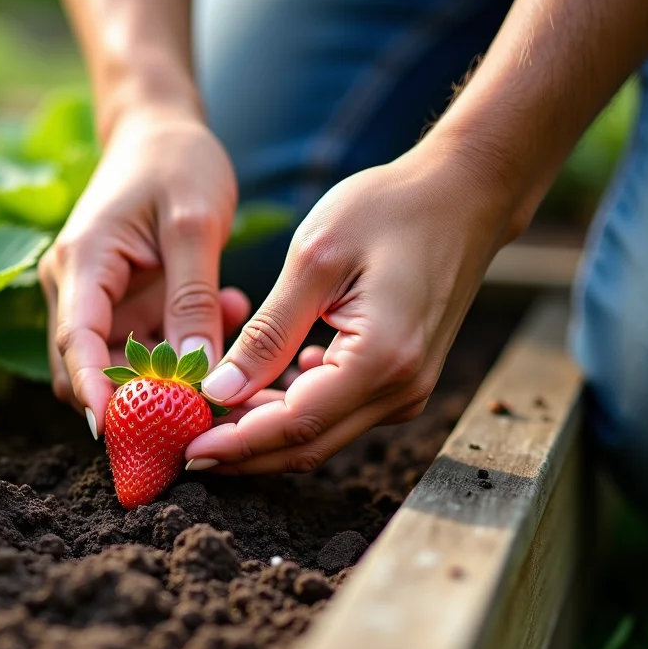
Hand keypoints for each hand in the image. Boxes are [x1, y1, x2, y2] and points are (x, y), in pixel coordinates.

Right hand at [39, 108, 247, 434]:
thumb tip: (200, 374)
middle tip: (209, 406)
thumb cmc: (176, 162)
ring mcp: (93, 298)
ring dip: (168, 372)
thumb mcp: (196, 224)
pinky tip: (228, 315)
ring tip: (233, 339)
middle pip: (86, 368)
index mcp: (82, 261)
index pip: (74, 343)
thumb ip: (195, 299)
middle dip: (137, 398)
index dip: (93, 394)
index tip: (116, 435)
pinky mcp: (118, 304)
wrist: (160, 131)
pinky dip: (179, 349)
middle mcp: (74, 286)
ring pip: (115, 366)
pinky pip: (141, 347)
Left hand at [184, 145, 518, 473]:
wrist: (463, 194)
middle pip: (308, 445)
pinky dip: (291, 413)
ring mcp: (407, 390)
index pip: (295, 424)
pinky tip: (254, 392)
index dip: (235, 444)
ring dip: (262, 436)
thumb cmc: (388, 209)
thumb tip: (218, 391)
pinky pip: (338, 414)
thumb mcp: (315, 260)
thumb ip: (267, 333)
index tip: (185, 451)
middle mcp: (401, 389)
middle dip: (242, 454)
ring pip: (321, 436)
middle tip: (184, 450)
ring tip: (206, 421)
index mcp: (381, 359)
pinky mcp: (402, 382)